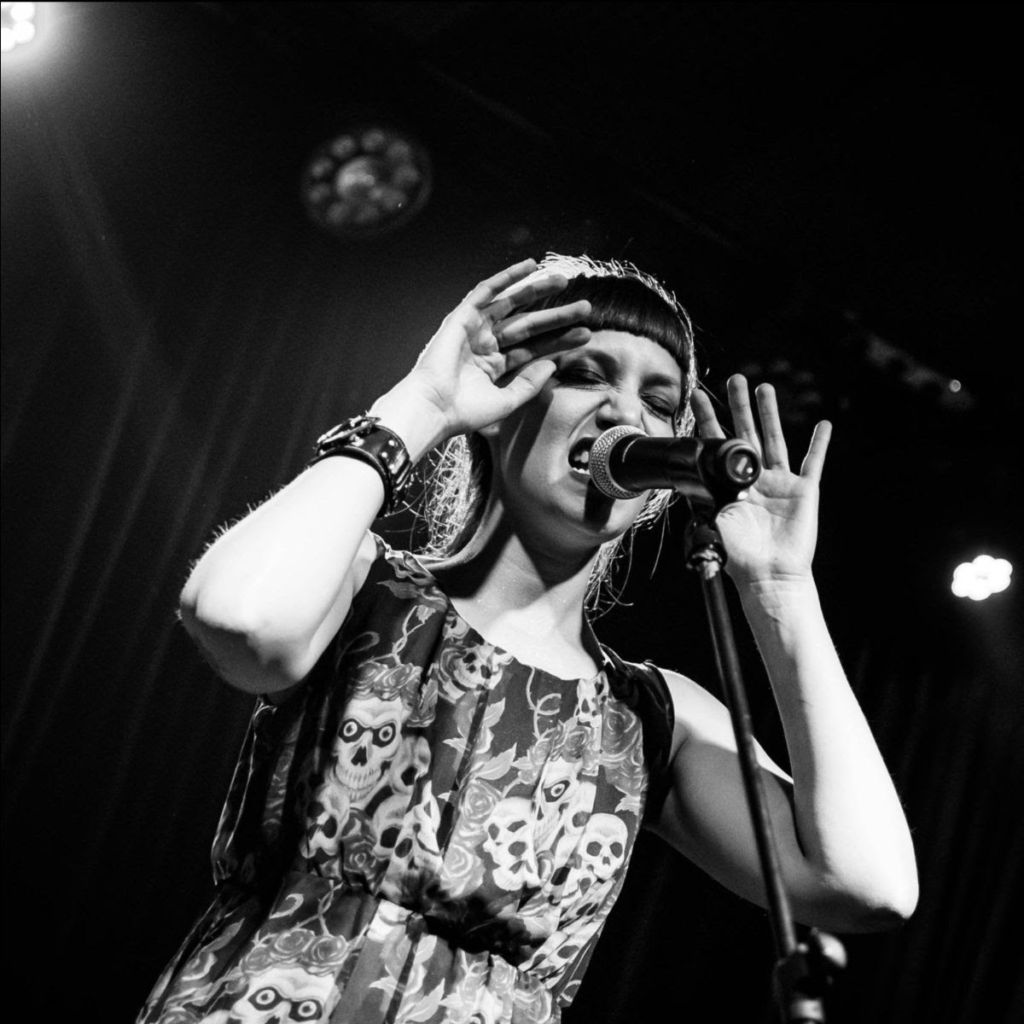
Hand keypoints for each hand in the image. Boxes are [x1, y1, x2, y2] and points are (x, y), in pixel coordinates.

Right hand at [399, 259, 591, 441]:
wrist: (435, 407)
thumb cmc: (464, 411)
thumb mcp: (506, 401)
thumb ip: (529, 383)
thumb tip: (552, 364)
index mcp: (494, 366)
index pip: (533, 348)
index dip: (559, 341)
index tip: (585, 334)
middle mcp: (486, 345)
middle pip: (528, 325)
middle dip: (556, 316)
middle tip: (585, 308)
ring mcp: (475, 329)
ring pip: (511, 304)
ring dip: (536, 290)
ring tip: (563, 281)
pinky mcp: (463, 317)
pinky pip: (487, 290)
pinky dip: (507, 277)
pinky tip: (529, 266)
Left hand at [691, 375, 831, 586]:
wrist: (767, 575)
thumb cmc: (738, 555)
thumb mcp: (713, 521)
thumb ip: (704, 497)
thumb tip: (686, 480)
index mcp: (731, 484)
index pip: (717, 443)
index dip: (709, 419)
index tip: (698, 396)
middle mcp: (755, 478)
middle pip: (747, 433)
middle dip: (739, 406)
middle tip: (734, 379)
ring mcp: (780, 483)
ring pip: (776, 440)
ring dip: (770, 414)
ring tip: (765, 388)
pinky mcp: (804, 491)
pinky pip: (813, 463)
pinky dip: (819, 444)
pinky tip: (823, 424)